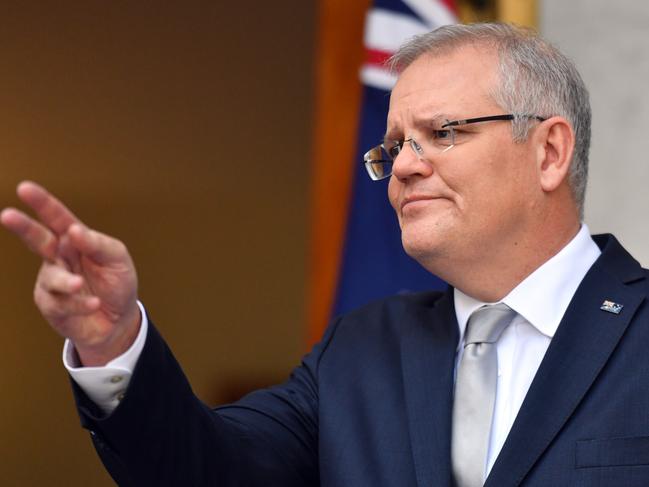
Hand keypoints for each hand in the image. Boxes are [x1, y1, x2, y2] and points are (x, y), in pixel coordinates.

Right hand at [1, 181, 140, 365]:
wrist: (119, 320)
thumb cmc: (117, 283)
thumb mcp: (117, 259)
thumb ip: (98, 243)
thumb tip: (74, 231)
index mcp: (75, 240)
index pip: (58, 218)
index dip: (42, 203)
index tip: (25, 188)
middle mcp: (59, 257)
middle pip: (38, 239)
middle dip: (23, 227)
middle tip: (7, 215)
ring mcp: (52, 281)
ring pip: (52, 277)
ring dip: (66, 281)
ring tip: (79, 284)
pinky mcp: (51, 305)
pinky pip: (61, 303)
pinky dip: (80, 304)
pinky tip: (94, 305)